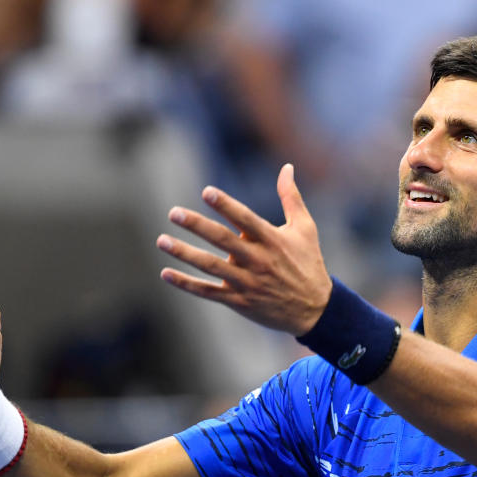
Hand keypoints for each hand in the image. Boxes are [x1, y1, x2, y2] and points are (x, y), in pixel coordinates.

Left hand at [157, 164, 331, 334]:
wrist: (315, 310)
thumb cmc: (309, 263)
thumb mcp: (305, 228)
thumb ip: (291, 197)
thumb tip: (287, 167)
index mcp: (272, 240)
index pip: (245, 219)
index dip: (226, 205)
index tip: (206, 192)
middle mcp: (258, 261)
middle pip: (223, 241)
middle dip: (197, 226)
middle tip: (173, 212)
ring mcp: (247, 283)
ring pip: (211, 267)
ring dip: (185, 254)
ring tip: (161, 240)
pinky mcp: (239, 301)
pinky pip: (208, 292)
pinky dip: (187, 284)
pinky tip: (166, 273)